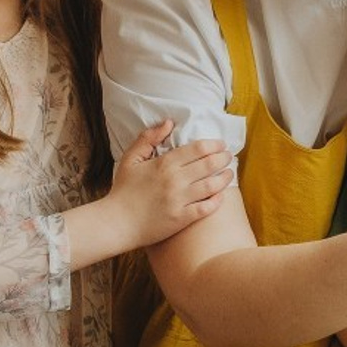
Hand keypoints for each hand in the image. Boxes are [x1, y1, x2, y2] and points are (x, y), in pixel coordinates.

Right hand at [108, 120, 231, 249]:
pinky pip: (207, 207)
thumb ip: (148, 138)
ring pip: (213, 185)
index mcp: (164, 163)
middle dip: (224, 158)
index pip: (198, 149)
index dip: (214, 145)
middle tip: (228, 156)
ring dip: (225, 177)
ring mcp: (180, 200)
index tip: (220, 144)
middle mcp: (176, 180)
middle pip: (210, 164)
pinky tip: (220, 196)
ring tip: (229, 173)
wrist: (117, 222)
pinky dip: (217, 200)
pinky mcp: (182, 218)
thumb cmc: (123, 190)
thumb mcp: (130, 159)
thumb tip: (169, 123)